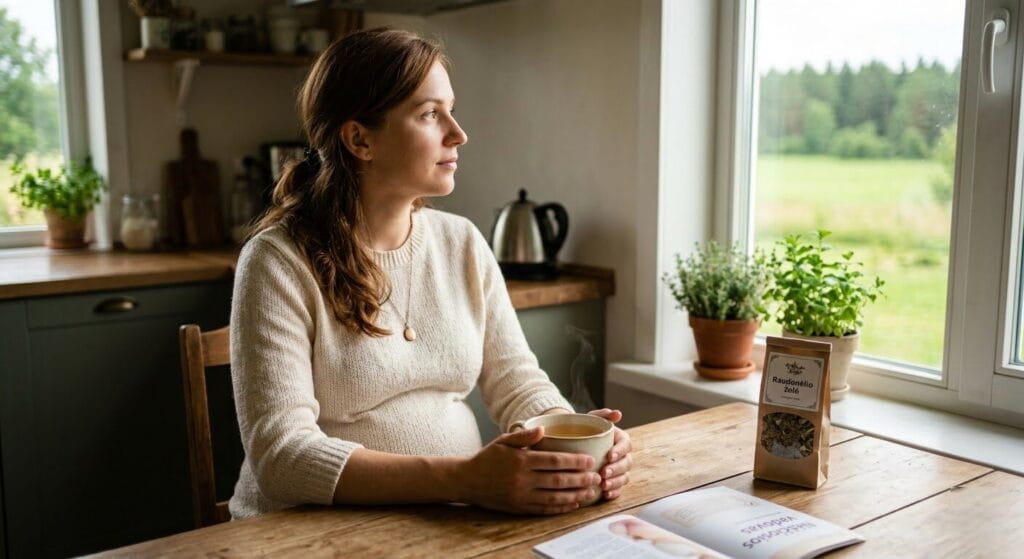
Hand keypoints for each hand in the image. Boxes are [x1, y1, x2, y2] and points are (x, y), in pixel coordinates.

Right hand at [458, 427, 601, 514]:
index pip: (554, 461)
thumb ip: (524, 435)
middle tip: (597, 477)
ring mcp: (521, 496)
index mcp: (521, 461)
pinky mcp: (519, 508)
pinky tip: (573, 504)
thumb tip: (544, 428)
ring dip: (575, 496)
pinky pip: (544, 509)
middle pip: (558, 480)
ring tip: (590, 493)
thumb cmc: (488, 457)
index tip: (589, 461)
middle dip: (581, 480)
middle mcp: (522, 480)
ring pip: (554, 497)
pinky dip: (560, 508)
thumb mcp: (503, 441)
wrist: (467, 480)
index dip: (574, 462)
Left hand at [587, 408, 632, 500]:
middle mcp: (623, 455)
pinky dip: (614, 492)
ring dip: (616, 482)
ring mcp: (619, 469)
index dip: (620, 451)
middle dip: (616, 470)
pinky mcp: (614, 481)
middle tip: (603, 473)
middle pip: (627, 463)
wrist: (575, 442)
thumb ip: (603, 415)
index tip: (609, 456)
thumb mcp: (592, 420)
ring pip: (624, 477)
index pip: (626, 445)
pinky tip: (605, 495)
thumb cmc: (585, 429)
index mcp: (621, 440)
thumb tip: (617, 414)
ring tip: (603, 485)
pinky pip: (618, 488)